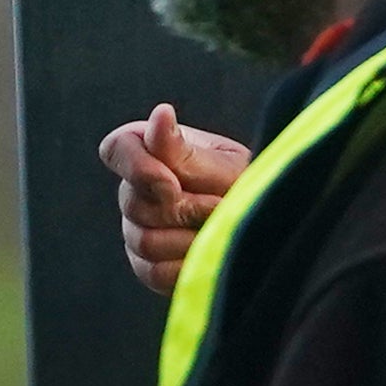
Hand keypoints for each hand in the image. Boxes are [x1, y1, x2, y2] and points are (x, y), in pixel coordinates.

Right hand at [105, 104, 247, 297]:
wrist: (268, 224)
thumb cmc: (246, 185)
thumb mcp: (223, 164)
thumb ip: (185, 151)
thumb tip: (160, 114)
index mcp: (148, 150)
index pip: (117, 149)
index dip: (139, 168)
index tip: (173, 183)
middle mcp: (134, 189)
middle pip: (134, 204)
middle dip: (186, 208)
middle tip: (222, 205)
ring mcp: (136, 229)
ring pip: (144, 240)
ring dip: (191, 237)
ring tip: (220, 227)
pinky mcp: (147, 265)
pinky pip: (154, 271)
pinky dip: (188, 265)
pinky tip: (209, 253)